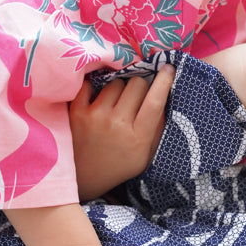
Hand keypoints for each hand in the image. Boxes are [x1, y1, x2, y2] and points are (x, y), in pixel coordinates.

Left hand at [70, 65, 174, 199]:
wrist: (84, 177)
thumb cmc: (120, 164)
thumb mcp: (146, 154)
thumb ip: (158, 129)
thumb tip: (165, 97)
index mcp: (139, 137)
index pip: (155, 102)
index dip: (164, 82)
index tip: (168, 69)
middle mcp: (118, 124)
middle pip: (136, 84)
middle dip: (140, 86)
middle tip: (136, 97)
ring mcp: (96, 117)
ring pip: (115, 83)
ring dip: (118, 89)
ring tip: (115, 103)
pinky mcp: (77, 112)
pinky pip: (90, 84)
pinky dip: (95, 88)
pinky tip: (98, 98)